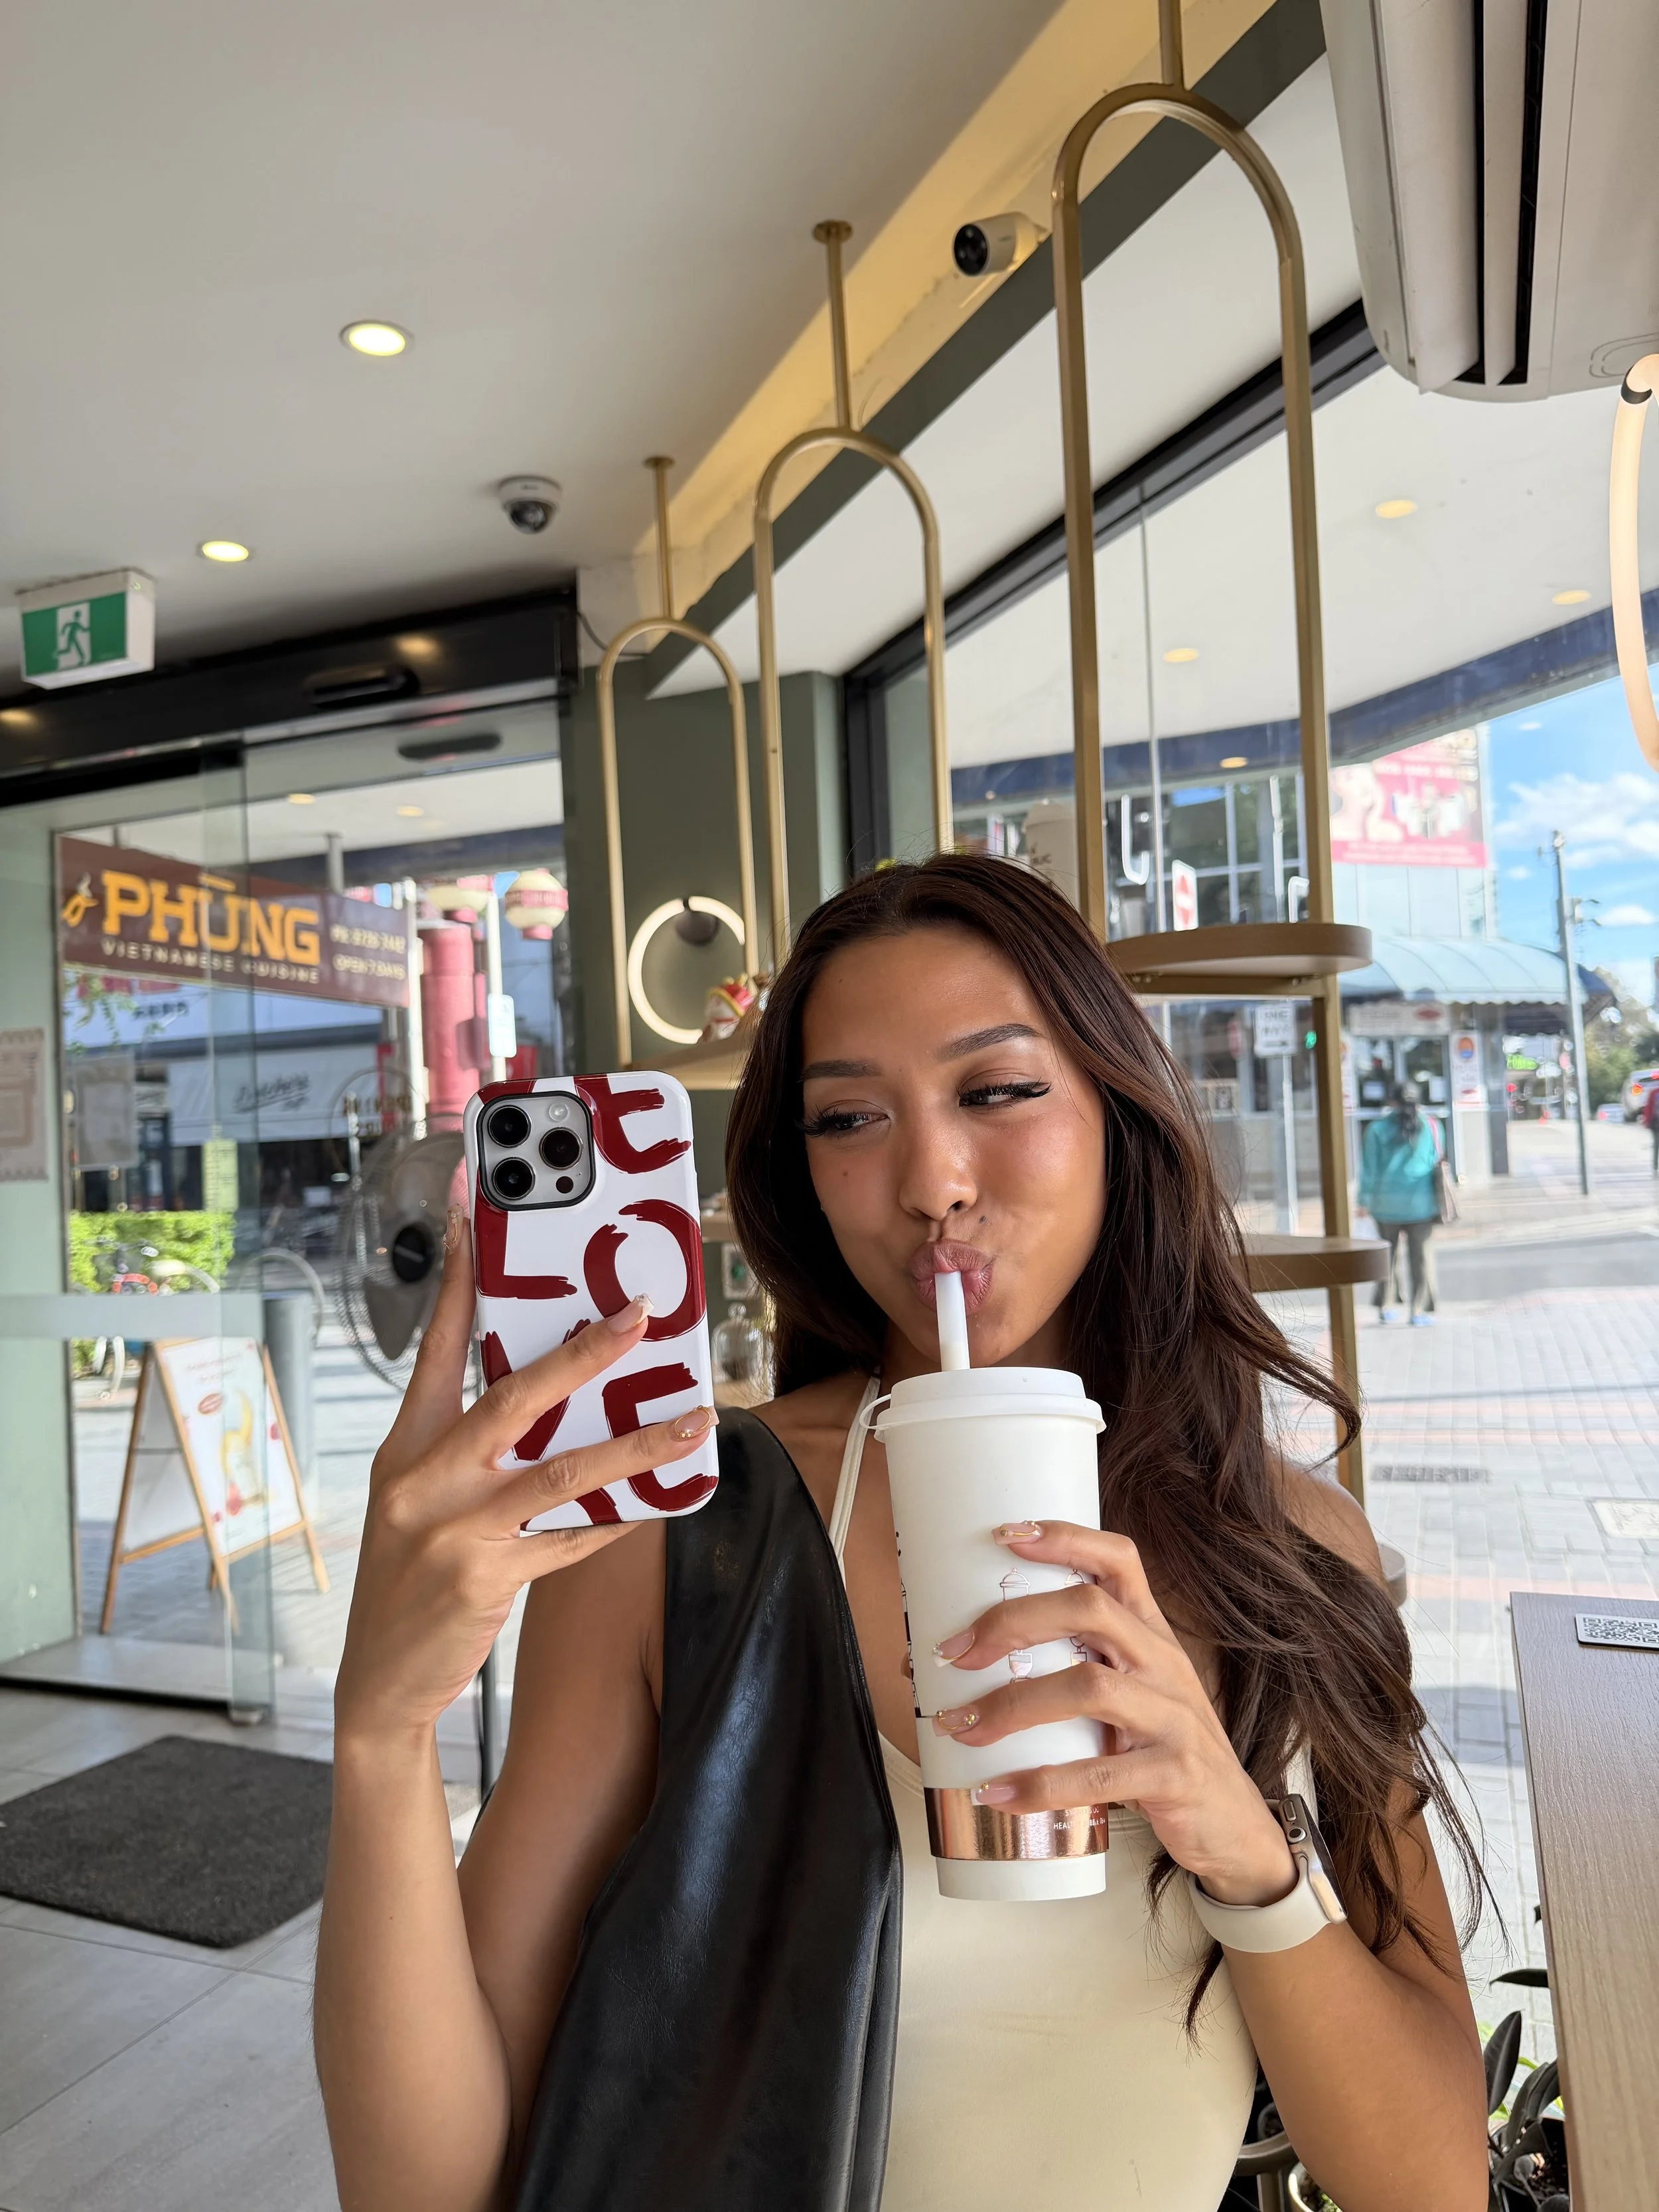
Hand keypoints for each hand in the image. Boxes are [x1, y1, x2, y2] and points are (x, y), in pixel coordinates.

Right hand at [334, 1208, 714, 1747]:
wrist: (377, 1682)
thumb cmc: (410, 1577)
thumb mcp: (421, 1500)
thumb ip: (472, 1449)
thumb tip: (558, 1398)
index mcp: (406, 1445)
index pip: (436, 1345)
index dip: (458, 1276)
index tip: (472, 1208)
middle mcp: (423, 1477)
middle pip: (513, 1395)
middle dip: (583, 1351)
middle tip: (640, 1314)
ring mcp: (451, 1527)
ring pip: (561, 1471)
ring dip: (638, 1444)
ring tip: (694, 1420)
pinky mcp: (482, 1577)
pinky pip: (569, 1539)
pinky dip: (617, 1520)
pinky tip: (660, 1503)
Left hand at [931, 1522, 1294, 1906]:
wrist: (1234, 1828)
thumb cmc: (1163, 1752)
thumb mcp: (1134, 1695)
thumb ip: (1077, 1668)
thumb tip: (974, 1664)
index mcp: (1152, 1635)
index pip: (1118, 1561)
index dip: (1064, 1538)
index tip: (1003, 1536)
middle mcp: (1165, 1664)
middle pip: (1090, 1610)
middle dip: (1012, 1621)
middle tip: (954, 1652)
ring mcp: (1174, 1718)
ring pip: (1088, 1686)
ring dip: (1012, 1704)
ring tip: (961, 1725)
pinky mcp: (1175, 1775)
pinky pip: (1099, 1773)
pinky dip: (1040, 1783)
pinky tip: (997, 1793)